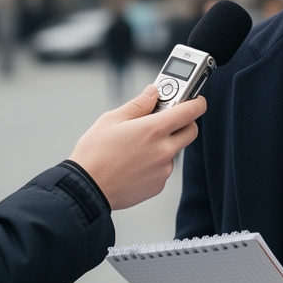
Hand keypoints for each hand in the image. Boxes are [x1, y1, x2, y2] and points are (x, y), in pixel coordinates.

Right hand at [70, 87, 204, 209]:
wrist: (86, 190)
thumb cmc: (94, 155)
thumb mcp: (111, 120)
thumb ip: (138, 104)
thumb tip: (153, 93)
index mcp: (153, 130)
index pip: (190, 111)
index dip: (197, 102)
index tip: (197, 99)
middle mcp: (164, 151)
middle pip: (190, 131)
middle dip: (183, 122)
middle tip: (166, 119)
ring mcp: (163, 170)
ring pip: (174, 151)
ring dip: (164, 144)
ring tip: (136, 146)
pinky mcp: (158, 186)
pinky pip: (164, 168)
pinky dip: (155, 162)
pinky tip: (134, 162)